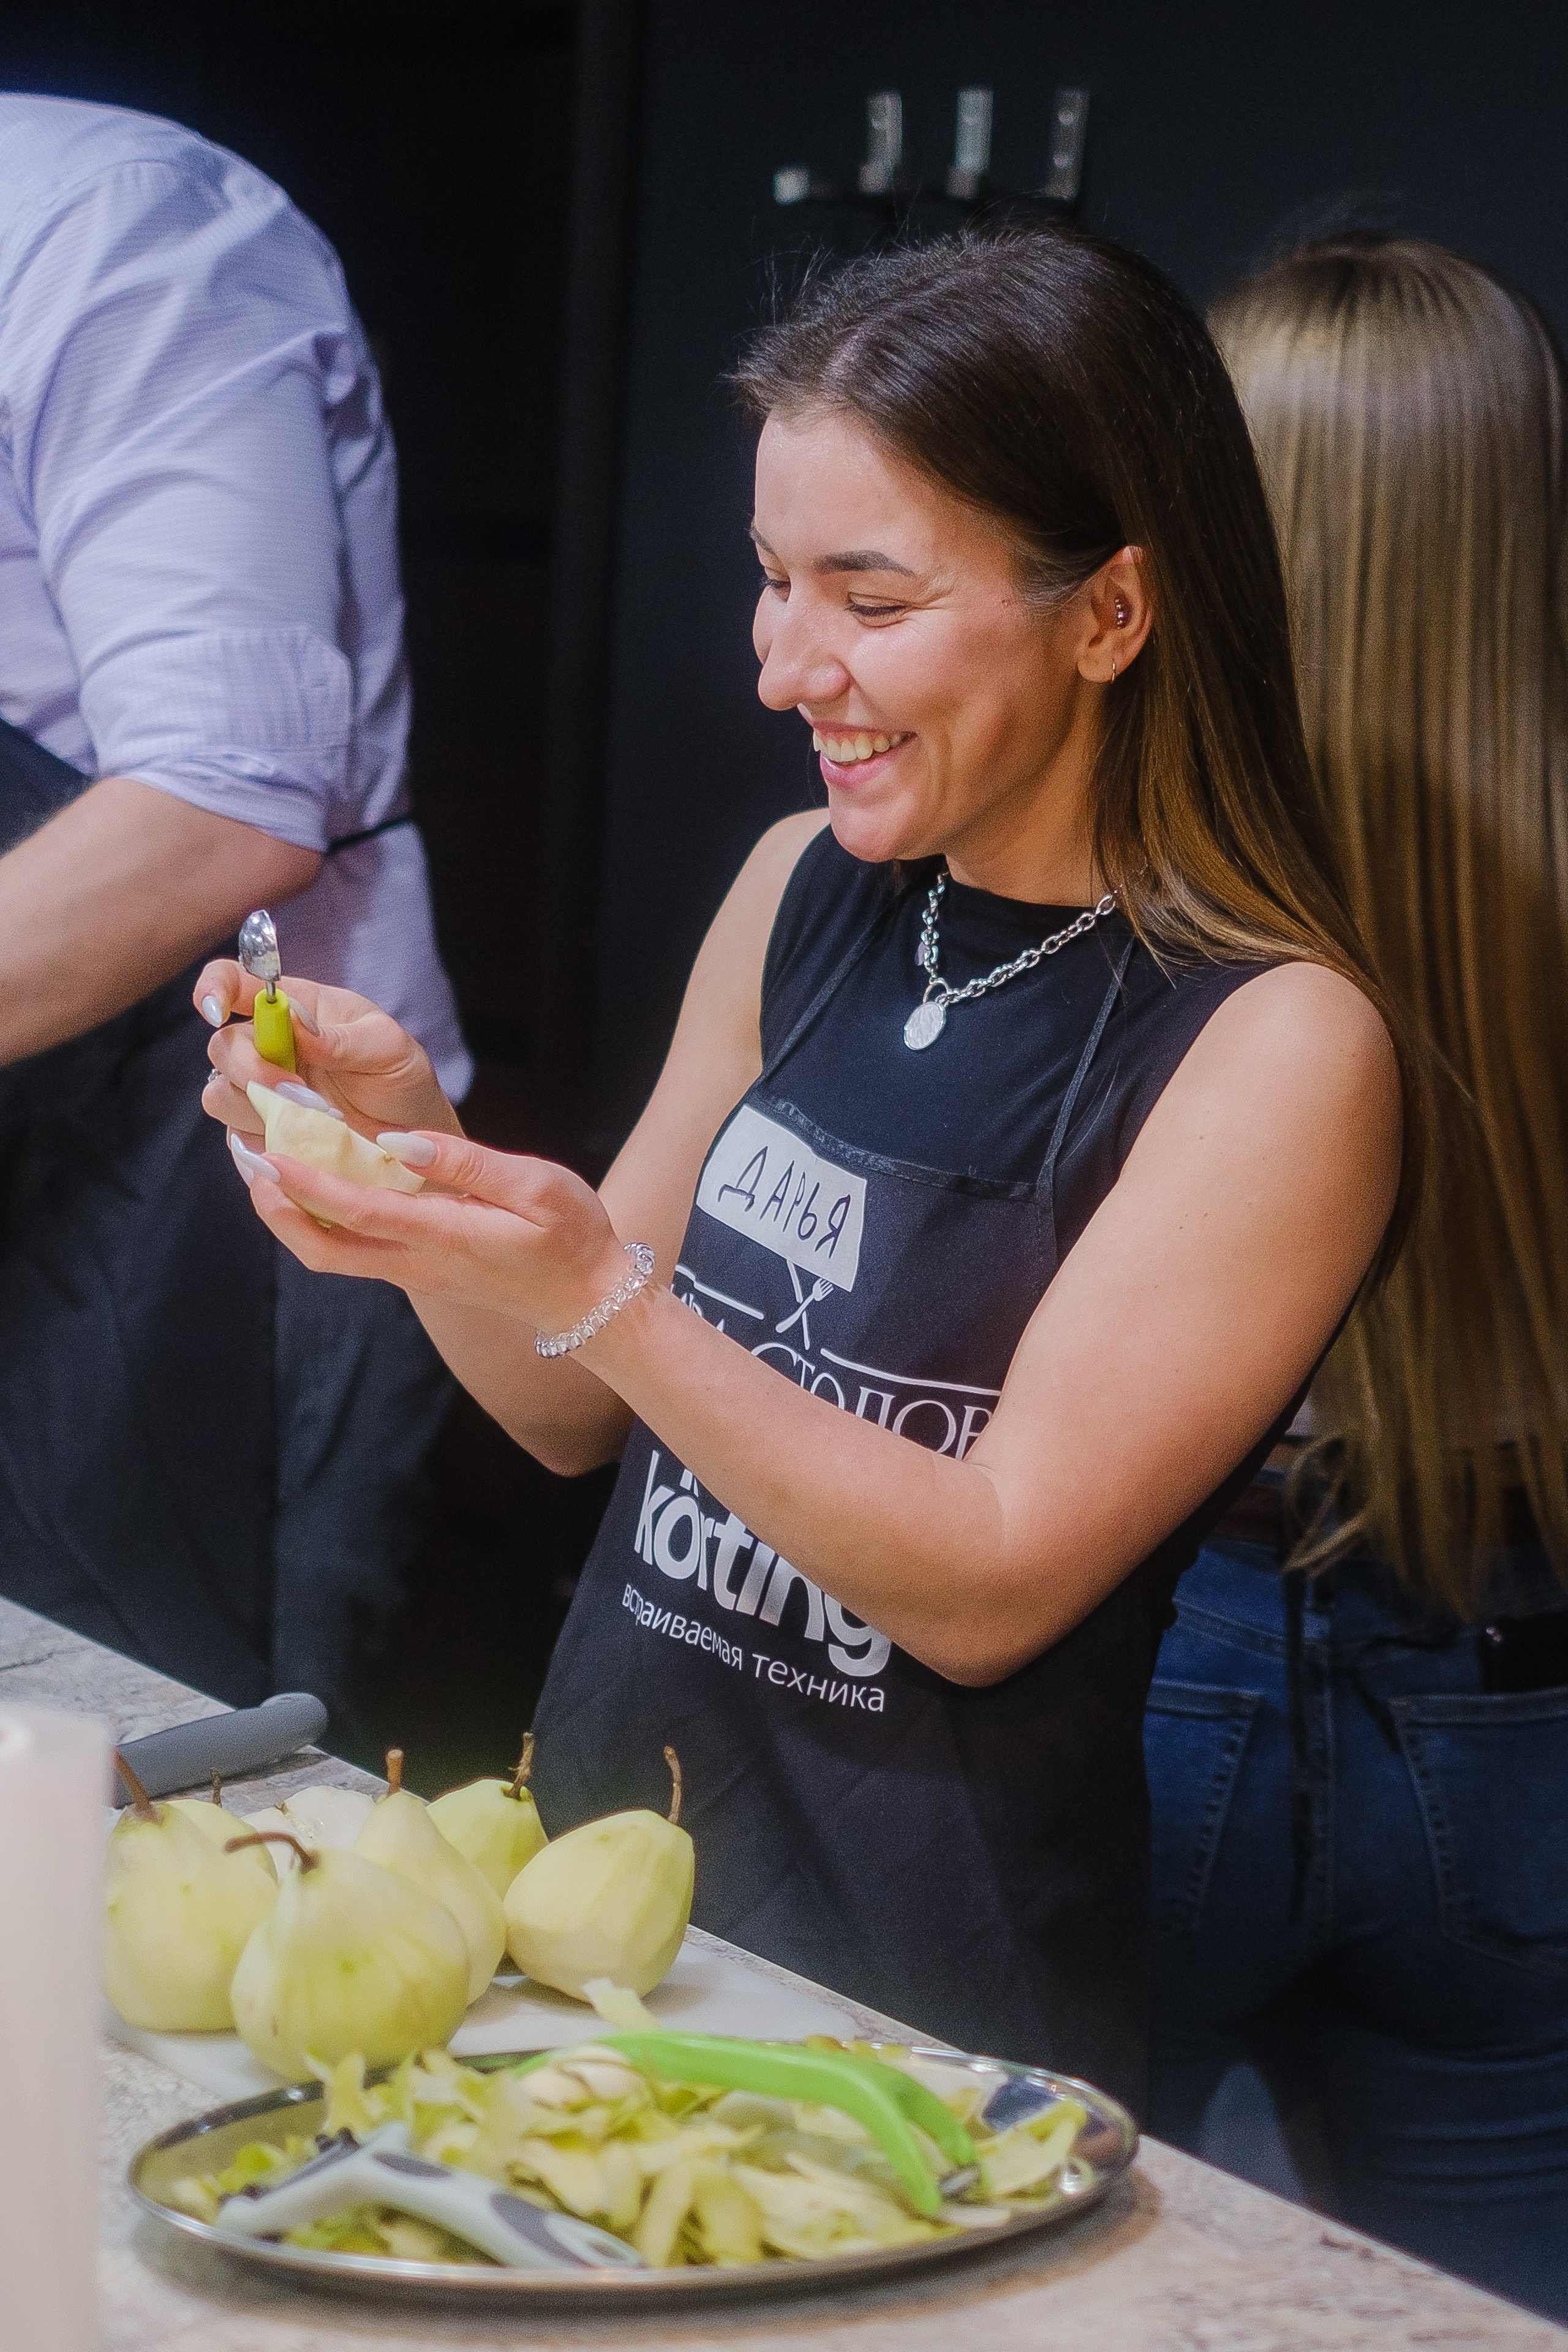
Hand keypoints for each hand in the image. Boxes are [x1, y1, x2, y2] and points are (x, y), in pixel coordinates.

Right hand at [195, 960, 459, 1143]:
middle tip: (300, 1092)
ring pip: (220, 1096)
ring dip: (262, 1109)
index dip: (214, 988)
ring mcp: (258, 1091)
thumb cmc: (398, 1077)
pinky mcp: (259, 1133)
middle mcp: (266, 1046)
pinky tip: (305, 1145)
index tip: (217, 1011)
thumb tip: (298, 1025)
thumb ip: (343, 1038)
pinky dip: (265, 1142)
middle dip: (250, 1070)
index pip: (234, 981)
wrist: (410, 1134)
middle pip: (221, 1047)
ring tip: (320, 1119)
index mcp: (292, 1005)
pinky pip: (239, 1139)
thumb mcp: (387, 1048)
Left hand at [232, 1128, 636, 1336]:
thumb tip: (399, 1143)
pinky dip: (318, 1219)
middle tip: (247, 1156)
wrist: (590, 1301)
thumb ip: (469, 1163)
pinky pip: (352, 1251)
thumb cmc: (572, 1235)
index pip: (357, 1212)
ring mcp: (415, 1274)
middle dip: (276, 1206)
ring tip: (264, 1164)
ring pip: (331, 1255)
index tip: (266, 1150)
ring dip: (289, 1214)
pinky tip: (312, 1182)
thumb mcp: (538, 1186)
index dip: (305, 1182)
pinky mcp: (418, 1272)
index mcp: (445, 1236)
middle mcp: (418, 1263)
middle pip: (323, 1249)